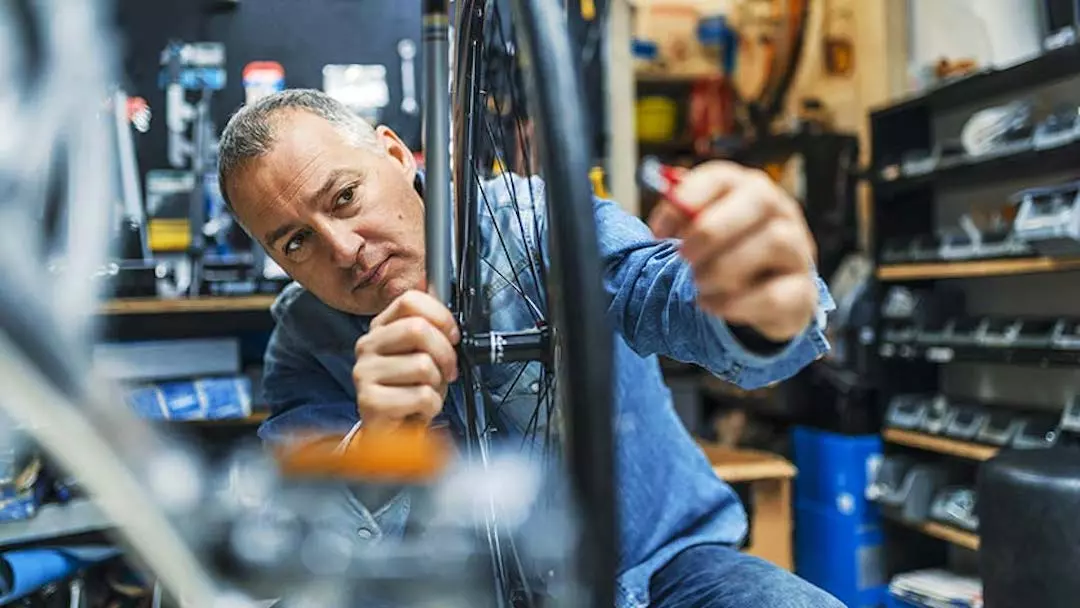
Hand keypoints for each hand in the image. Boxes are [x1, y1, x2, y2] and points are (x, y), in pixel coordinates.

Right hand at [352, 290, 459, 429]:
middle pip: (418, 329)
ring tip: (426, 393)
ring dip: (437, 385)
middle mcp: (368, 346)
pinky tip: (419, 410)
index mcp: (381, 328)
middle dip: (444, 353)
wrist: (393, 433)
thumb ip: (433, 332)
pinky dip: (431, 406)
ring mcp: (365, 372)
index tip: (452, 336)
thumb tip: (449, 318)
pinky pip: (420, 396)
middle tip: (447, 371)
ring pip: (423, 365)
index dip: (440, 316)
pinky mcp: (369, 401)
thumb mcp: (424, 355)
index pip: (410, 301)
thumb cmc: (410, 392)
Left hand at [649, 161, 817, 341]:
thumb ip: (684, 220)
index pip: (723, 177)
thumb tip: (658, 226)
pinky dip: (735, 303)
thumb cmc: (730, 254)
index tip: (657, 232)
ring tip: (698, 283)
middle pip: (760, 200)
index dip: (686, 200)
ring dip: (724, 267)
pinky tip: (710, 304)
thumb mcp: (705, 232)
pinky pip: (775, 294)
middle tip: (682, 257)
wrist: (770, 296)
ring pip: (774, 242)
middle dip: (712, 230)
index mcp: (750, 190)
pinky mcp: (802, 292)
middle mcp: (781, 212)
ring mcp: (798, 250)